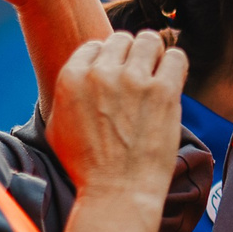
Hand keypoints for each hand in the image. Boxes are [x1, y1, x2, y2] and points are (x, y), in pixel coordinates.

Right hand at [44, 32, 185, 207]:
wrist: (116, 192)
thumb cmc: (86, 167)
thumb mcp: (56, 127)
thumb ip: (66, 95)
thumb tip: (77, 80)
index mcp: (72, 77)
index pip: (95, 46)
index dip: (108, 59)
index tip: (116, 75)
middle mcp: (101, 73)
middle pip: (122, 39)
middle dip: (131, 55)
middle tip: (138, 76)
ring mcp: (134, 80)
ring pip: (149, 40)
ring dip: (154, 54)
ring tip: (156, 73)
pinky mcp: (163, 91)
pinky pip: (176, 57)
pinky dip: (175, 64)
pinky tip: (172, 79)